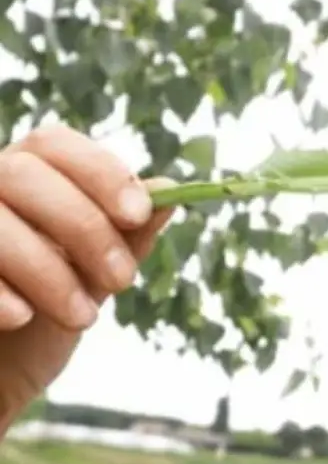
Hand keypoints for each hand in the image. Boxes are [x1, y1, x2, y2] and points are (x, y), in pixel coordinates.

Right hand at [0, 126, 172, 425]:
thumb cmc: (45, 316)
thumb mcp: (93, 277)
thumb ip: (125, 236)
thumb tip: (169, 191)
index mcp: (23, 179)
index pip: (54, 144)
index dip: (100, 172)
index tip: (138, 215)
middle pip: (23, 173)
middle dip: (83, 226)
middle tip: (123, 281)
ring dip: (47, 270)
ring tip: (84, 319)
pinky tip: (22, 318)